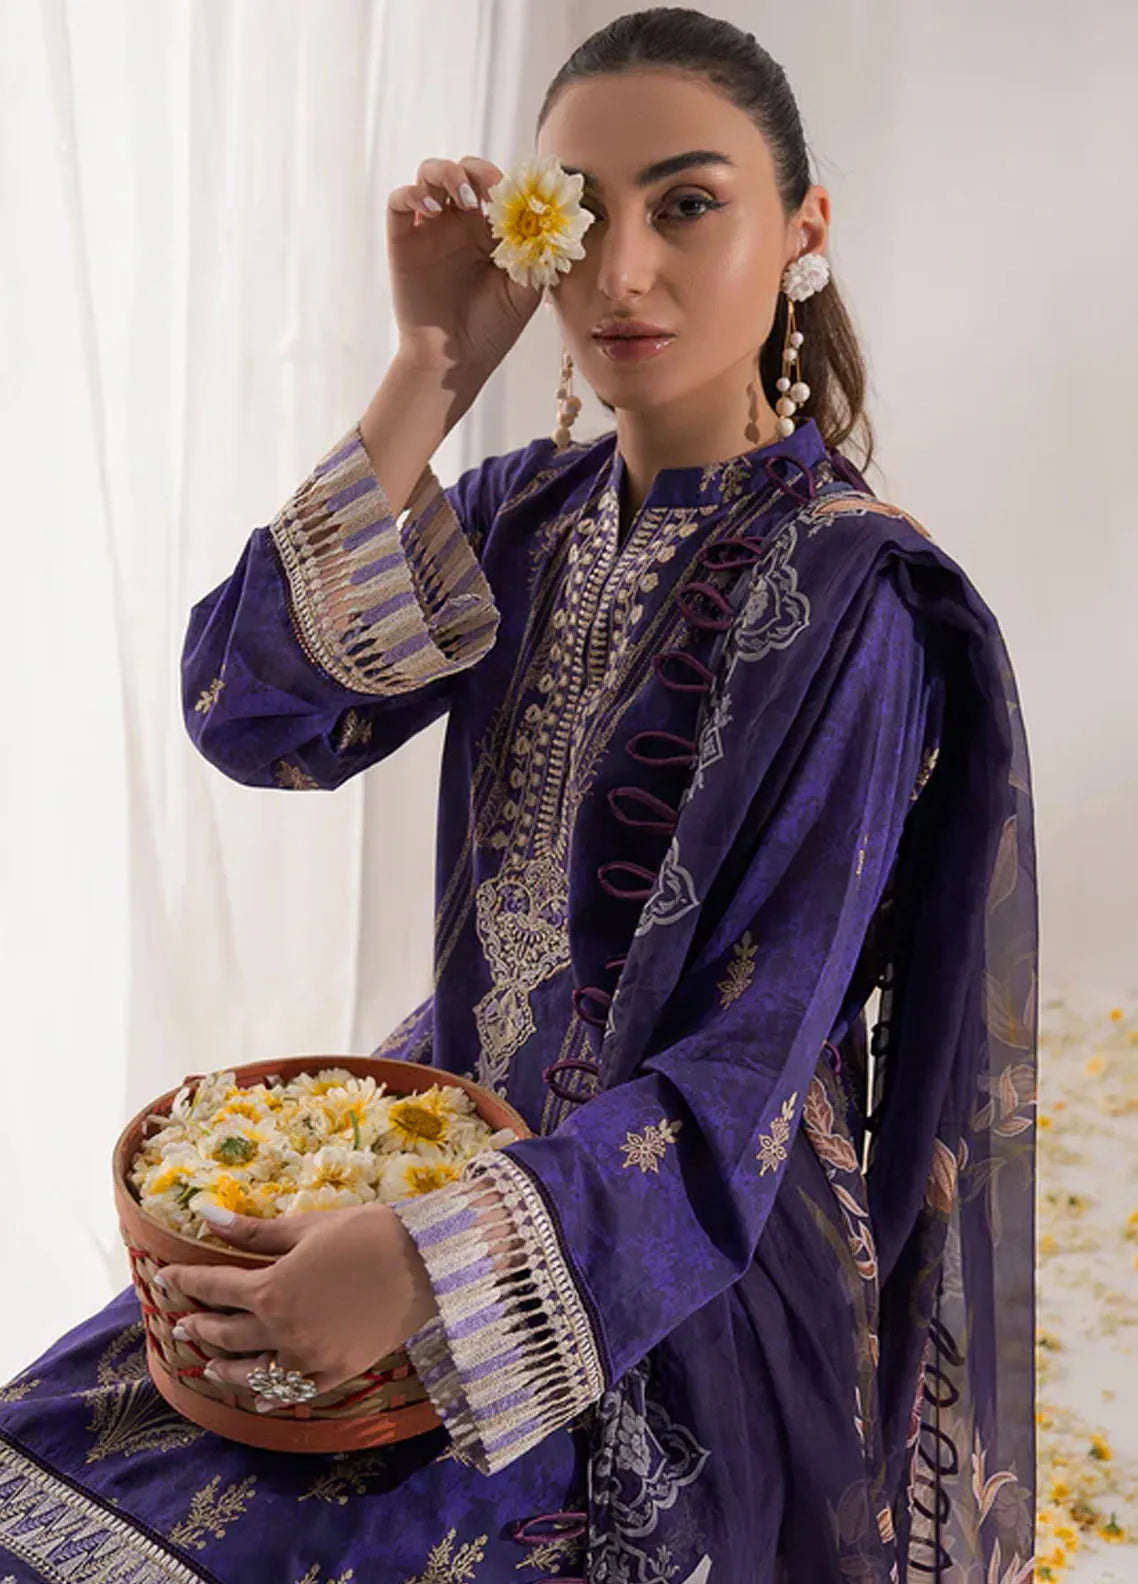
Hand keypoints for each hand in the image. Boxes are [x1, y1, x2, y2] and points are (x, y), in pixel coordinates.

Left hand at [156, 1202, 438, 1404]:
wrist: (425, 1263)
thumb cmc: (366, 1233)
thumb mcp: (306, 1227)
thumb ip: (253, 1232)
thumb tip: (206, 1214)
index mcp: (271, 1289)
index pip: (214, 1287)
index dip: (186, 1281)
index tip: (166, 1278)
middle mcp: (282, 1330)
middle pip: (227, 1332)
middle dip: (201, 1325)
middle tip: (182, 1324)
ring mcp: (308, 1358)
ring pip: (253, 1372)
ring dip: (225, 1368)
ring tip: (208, 1366)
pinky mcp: (335, 1374)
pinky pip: (293, 1394)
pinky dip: (271, 1398)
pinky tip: (258, 1399)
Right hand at [387, 155, 543, 377]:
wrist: (454, 362)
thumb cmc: (491, 330)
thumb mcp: (526, 291)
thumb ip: (537, 254)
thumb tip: (551, 219)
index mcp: (490, 231)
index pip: (498, 186)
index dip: (509, 181)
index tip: (522, 193)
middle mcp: (459, 224)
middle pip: (465, 170)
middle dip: (479, 171)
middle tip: (491, 193)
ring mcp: (430, 229)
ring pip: (430, 174)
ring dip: (448, 173)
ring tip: (465, 199)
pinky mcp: (403, 240)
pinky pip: (399, 199)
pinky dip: (414, 193)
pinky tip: (433, 211)